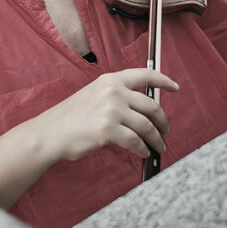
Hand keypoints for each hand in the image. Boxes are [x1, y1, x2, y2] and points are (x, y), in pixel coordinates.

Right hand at [31, 68, 178, 163]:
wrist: (51, 132)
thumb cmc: (72, 117)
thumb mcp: (94, 95)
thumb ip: (117, 96)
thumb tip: (143, 110)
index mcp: (110, 80)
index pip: (144, 75)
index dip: (163, 80)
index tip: (175, 87)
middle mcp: (113, 91)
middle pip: (151, 105)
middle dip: (163, 121)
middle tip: (165, 131)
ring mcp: (111, 109)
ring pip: (147, 126)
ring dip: (156, 139)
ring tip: (158, 147)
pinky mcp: (108, 129)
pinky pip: (136, 142)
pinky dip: (143, 149)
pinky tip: (143, 152)